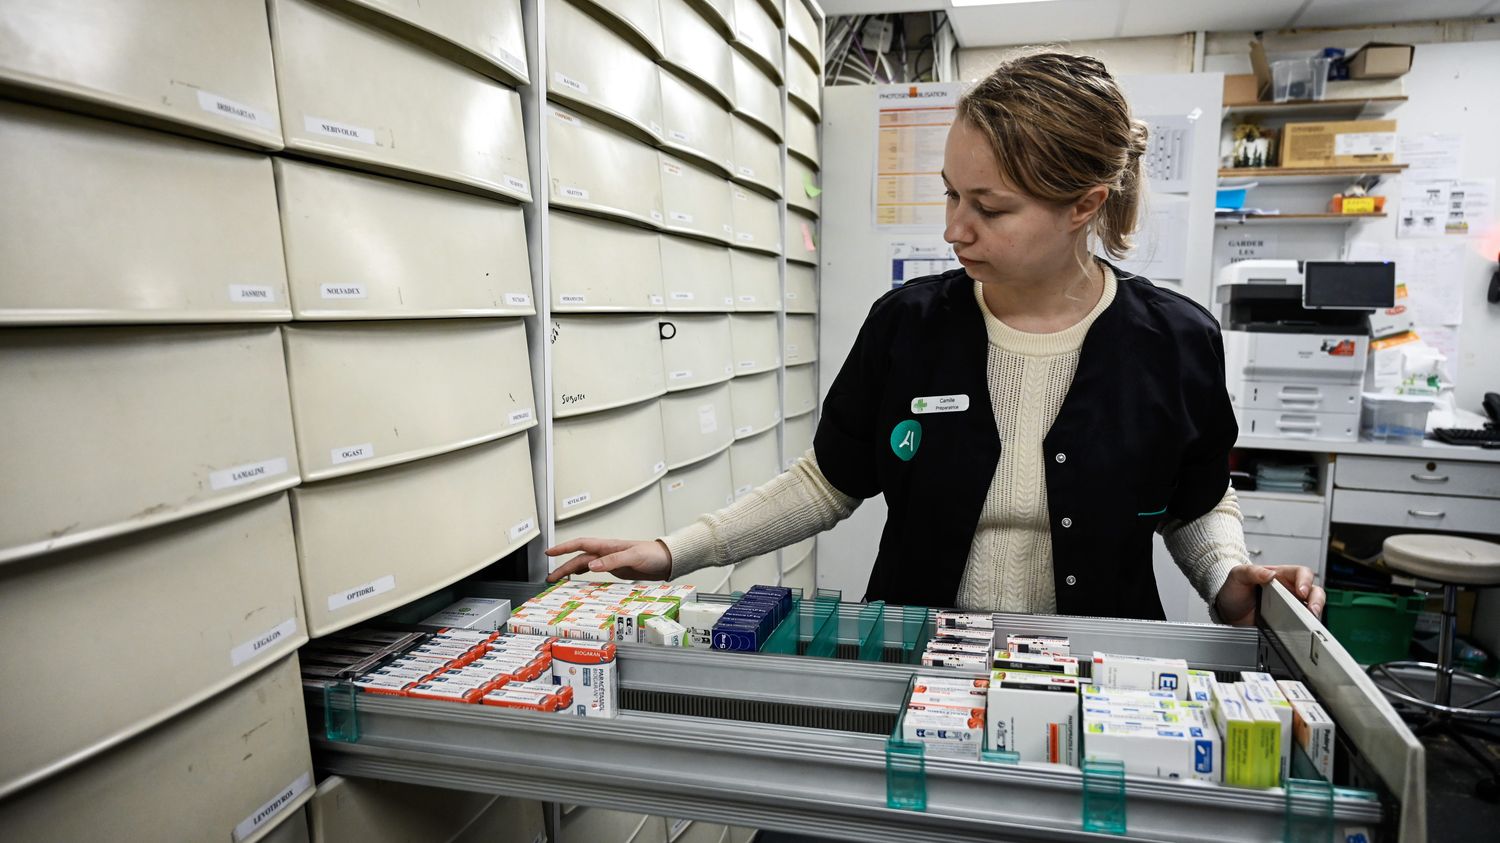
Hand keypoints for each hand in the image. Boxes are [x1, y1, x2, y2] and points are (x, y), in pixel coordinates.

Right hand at [544, 537, 672, 581]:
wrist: (666, 560)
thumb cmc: (653, 554)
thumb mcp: (634, 556)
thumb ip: (612, 560)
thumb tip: (592, 565)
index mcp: (608, 546)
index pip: (581, 544)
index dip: (564, 548)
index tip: (550, 553)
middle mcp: (606, 552)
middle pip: (579, 558)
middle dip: (562, 566)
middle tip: (550, 577)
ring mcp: (609, 560)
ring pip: (584, 564)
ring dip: (570, 571)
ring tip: (557, 580)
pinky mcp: (615, 569)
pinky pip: (593, 570)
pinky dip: (582, 573)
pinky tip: (577, 578)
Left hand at [1214, 564, 1324, 626]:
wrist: (1226, 612)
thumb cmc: (1233, 591)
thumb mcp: (1237, 576)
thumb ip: (1251, 572)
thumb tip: (1269, 573)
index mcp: (1279, 575)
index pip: (1301, 573)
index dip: (1305, 580)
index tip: (1301, 591)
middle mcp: (1289, 589)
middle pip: (1313, 590)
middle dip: (1317, 599)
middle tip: (1312, 609)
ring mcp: (1290, 606)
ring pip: (1312, 606)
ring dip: (1315, 613)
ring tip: (1311, 620)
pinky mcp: (1289, 621)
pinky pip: (1303, 622)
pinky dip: (1306, 626)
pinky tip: (1303, 629)